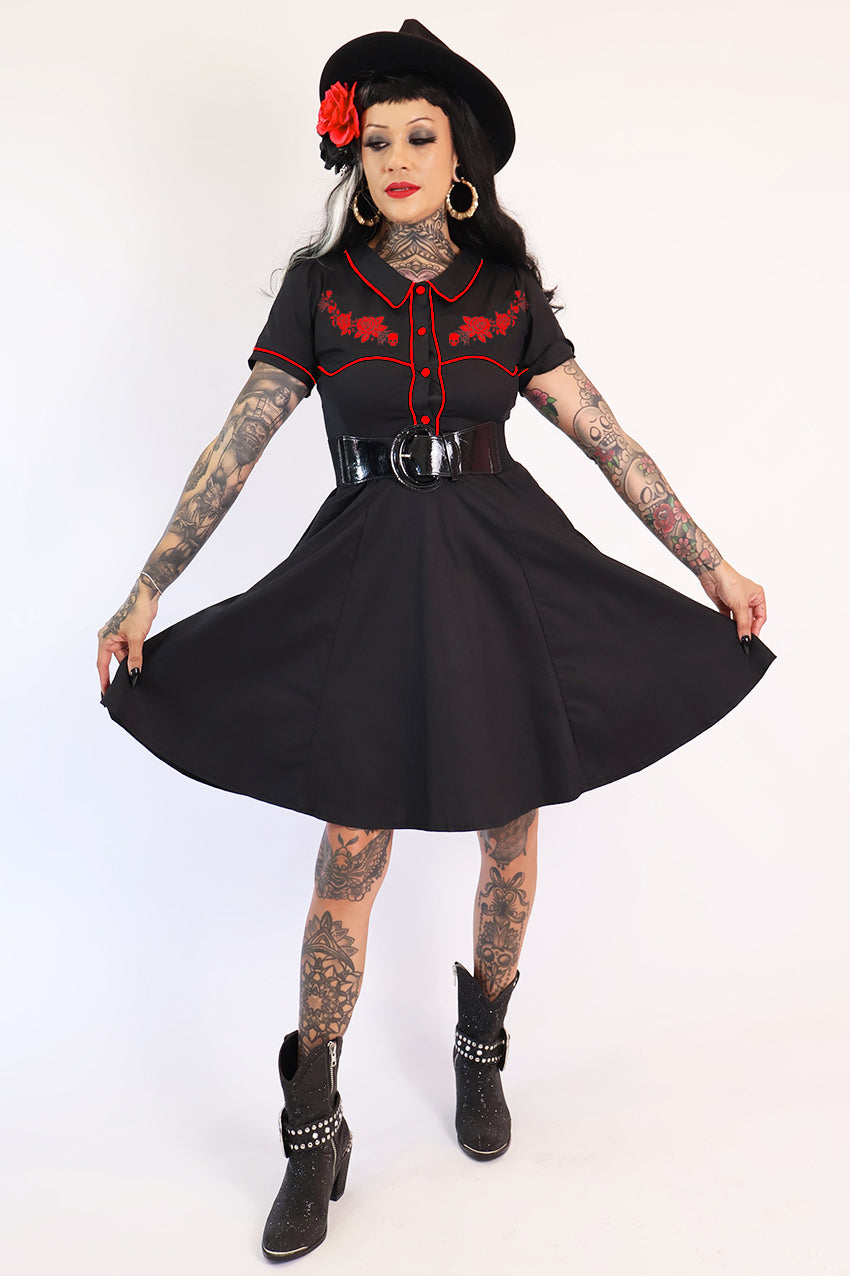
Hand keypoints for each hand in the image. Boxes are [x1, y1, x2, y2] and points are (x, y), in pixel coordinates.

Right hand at [97, 578, 159, 694]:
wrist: (147, 597)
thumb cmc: (137, 612)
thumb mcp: (136, 638)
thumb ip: (134, 657)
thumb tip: (134, 673)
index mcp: (105, 639)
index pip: (102, 664)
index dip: (104, 679)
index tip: (105, 692)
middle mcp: (109, 638)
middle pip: (114, 661)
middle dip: (121, 673)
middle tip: (126, 688)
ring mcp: (119, 637)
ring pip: (123, 656)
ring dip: (130, 664)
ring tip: (137, 676)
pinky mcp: (128, 635)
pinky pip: (130, 650)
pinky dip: (135, 657)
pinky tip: (141, 665)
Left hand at [700, 561, 766, 641]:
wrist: (712, 575)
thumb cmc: (730, 581)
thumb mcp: (740, 605)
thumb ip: (743, 624)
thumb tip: (746, 637)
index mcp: (758, 596)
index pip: (760, 617)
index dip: (756, 628)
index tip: (751, 638)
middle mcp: (748, 599)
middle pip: (749, 619)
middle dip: (746, 628)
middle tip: (743, 638)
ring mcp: (736, 602)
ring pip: (738, 619)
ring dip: (736, 626)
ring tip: (735, 633)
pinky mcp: (725, 604)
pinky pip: (728, 617)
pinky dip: (727, 622)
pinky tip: (727, 627)